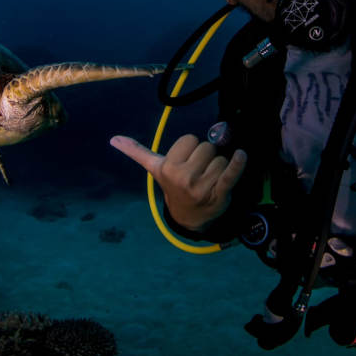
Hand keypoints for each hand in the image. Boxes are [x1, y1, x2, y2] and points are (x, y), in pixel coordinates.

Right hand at [109, 134, 245, 231]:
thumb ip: (136, 152)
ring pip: (221, 158)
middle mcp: (183, 177)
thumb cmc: (173, 186)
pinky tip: (241, 155)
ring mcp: (202, 186)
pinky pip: (231, 173)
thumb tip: (113, 138)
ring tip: (210, 179)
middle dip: (206, 156)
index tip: (186, 161)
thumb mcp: (155, 168)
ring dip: (219, 166)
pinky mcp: (220, 193)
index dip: (191, 148)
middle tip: (200, 171)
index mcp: (168, 168)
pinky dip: (238, 164)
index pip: (190, 139)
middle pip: (207, 147)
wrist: (189, 217)